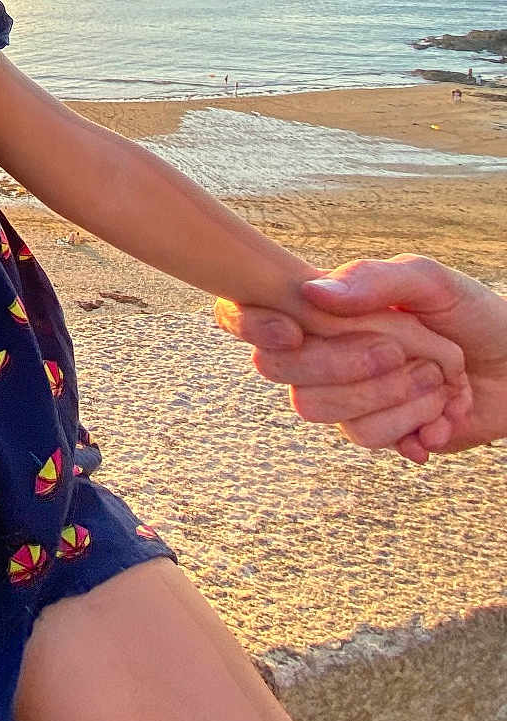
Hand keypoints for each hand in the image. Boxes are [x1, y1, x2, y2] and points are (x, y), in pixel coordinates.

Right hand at [218, 255, 506, 459]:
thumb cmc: (474, 316)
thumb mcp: (432, 282)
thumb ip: (373, 281)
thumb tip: (312, 293)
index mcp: (321, 308)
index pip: (246, 313)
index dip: (249, 323)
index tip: (292, 331)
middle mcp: (321, 352)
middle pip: (282, 372)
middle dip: (349, 364)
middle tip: (404, 350)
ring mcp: (344, 396)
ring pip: (324, 411)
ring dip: (393, 395)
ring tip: (440, 381)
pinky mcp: (375, 432)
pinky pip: (366, 439)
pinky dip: (412, 424)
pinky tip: (440, 416)